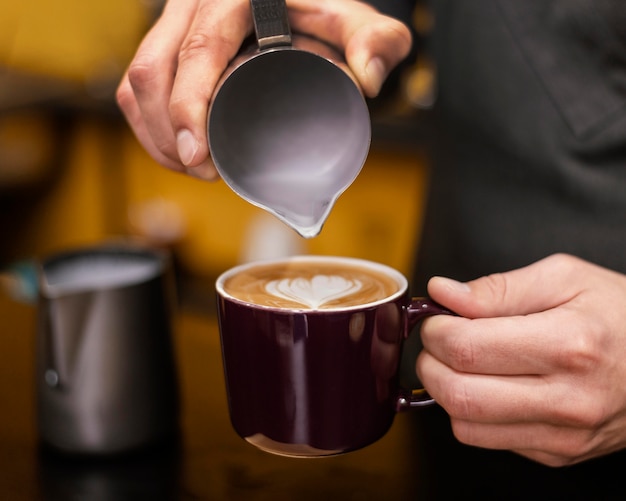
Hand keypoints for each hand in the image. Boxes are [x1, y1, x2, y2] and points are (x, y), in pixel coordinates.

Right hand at [116, 0, 411, 177]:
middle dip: (168, 134)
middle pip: (153, 70)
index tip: (200, 157)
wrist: (303, 6)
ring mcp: (176, 21)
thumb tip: (368, 77)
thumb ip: (376, 43)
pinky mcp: (168, 42)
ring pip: (137, 80)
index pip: (197, 51)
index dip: (188, 109)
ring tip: (192, 168)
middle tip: (203, 173)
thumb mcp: (357, 25)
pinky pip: (137, 84)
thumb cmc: (327, 17)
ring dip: (154, 133)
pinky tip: (173, 150)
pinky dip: (147, 123)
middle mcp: (196, 3)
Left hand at [417, 253, 625, 465]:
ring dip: (445, 391)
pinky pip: (488, 440)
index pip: (467, 348)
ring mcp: (565, 435)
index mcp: (569, 344)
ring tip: (461, 362)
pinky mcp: (559, 455)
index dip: (435, 331)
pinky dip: (472, 412)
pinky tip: (490, 384)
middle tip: (438, 340)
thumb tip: (442, 293)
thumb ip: (498, 288)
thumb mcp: (565, 277)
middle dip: (430, 363)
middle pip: (458, 395)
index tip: (437, 318)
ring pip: (465, 426)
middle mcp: (568, 399)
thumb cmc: (619, 312)